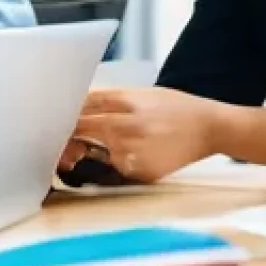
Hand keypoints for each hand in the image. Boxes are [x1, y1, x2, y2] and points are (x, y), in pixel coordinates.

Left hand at [66, 87, 218, 182]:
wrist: (210, 127)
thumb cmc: (175, 107)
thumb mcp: (143, 94)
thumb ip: (112, 100)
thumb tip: (79, 105)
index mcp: (127, 101)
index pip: (84, 106)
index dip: (66, 113)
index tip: (56, 117)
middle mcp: (127, 125)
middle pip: (83, 129)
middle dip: (70, 134)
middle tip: (62, 138)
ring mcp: (134, 150)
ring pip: (97, 151)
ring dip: (91, 149)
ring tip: (97, 147)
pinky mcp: (141, 171)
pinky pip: (116, 167)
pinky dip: (114, 163)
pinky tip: (127, 155)